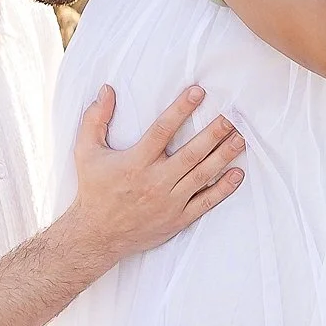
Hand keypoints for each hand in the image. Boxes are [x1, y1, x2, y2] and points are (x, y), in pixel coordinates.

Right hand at [68, 85, 244, 267]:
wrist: (97, 235)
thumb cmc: (93, 190)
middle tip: (232, 116)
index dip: (181, 109)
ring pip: (202, 175)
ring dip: (224, 156)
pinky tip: (238, 174)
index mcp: (135, 162)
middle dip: (214, 133)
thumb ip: (95, 119)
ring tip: (241, 138)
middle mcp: (155, 181)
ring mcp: (169, 202)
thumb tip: (106, 90)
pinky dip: (223, 189)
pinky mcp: (177, 219)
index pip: (162, 130)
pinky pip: (205, 203)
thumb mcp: (85, 151)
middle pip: (191, 153)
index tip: (199, 92)